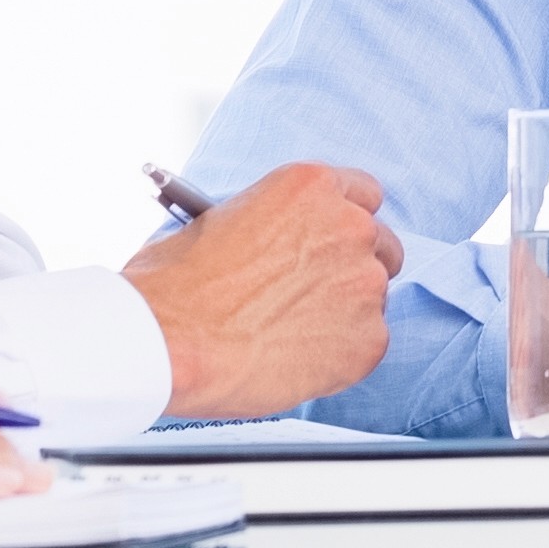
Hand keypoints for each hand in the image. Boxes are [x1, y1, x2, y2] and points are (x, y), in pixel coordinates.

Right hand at [127, 164, 399, 419]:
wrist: (168, 344)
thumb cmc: (174, 287)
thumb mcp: (217, 222)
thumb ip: (267, 226)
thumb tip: (273, 245)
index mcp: (311, 187)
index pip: (362, 194)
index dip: (342, 223)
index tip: (329, 244)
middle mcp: (349, 226)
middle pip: (380, 244)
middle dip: (350, 267)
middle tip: (311, 295)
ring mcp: (364, 283)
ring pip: (374, 296)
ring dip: (344, 311)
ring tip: (289, 334)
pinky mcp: (368, 339)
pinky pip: (367, 343)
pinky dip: (339, 354)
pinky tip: (294, 360)